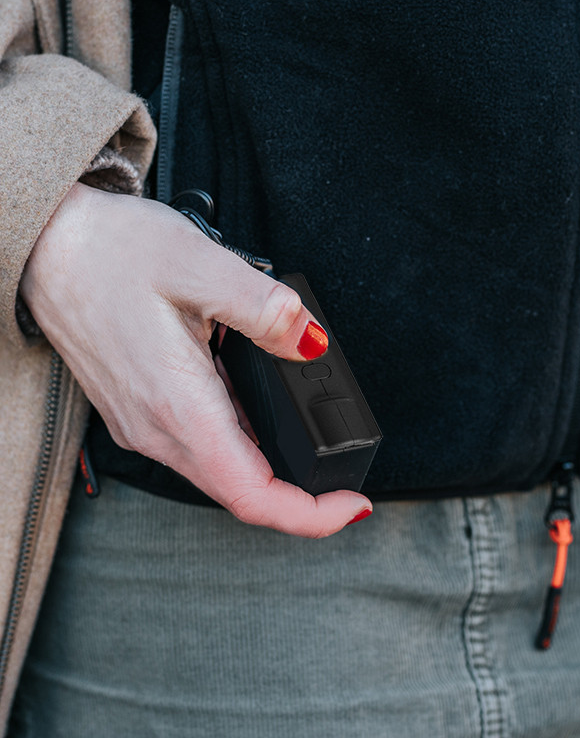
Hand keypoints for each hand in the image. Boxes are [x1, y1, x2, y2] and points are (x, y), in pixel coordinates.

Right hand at [21, 183, 371, 536]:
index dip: (310, 513)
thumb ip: (267, 311)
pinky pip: (201, 443)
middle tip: (348, 474)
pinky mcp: (141, 407)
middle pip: (241, 491)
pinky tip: (265, 408)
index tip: (354, 504)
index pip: (252, 495)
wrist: (46, 244)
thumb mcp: (202, 266)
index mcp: (177, 405)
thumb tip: (312, 344)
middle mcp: (157, 428)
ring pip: (222, 469)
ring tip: (316, 437)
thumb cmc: (111, 251)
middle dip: (302, 495)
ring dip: (273, 467)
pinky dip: (244, 440)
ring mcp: (145, 422)